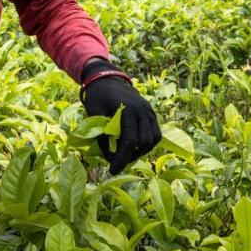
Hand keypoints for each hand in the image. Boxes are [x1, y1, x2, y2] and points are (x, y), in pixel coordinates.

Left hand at [80, 59, 160, 174]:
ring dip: (141, 151)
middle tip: (117, 162)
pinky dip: (147, 144)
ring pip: (153, 140)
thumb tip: (109, 157)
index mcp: (128, 110)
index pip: (129, 141)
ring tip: (125, 155)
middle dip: (131, 157)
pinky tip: (134, 147)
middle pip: (143, 143)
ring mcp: (149, 112)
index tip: (112, 170)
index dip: (121, 159)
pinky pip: (155, 134)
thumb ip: (101, 134)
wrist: (108, 79)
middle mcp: (142, 110)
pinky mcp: (151, 114)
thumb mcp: (94, 114)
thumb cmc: (98, 96)